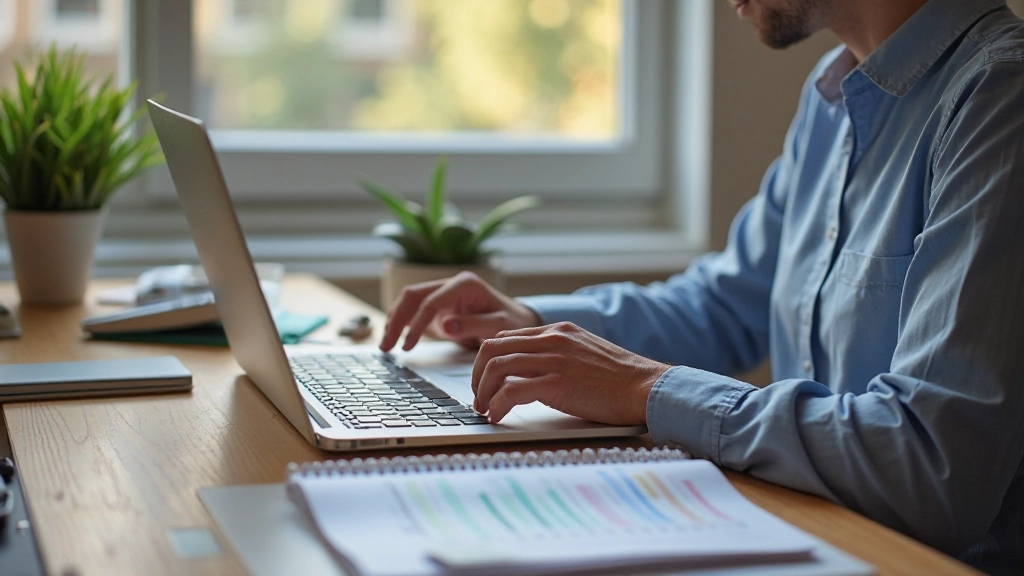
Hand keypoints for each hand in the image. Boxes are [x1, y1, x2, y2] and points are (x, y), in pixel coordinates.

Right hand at [380, 272, 541, 351]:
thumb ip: (474, 324)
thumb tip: (445, 326)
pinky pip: (414, 310)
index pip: (431, 301)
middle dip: (396, 320)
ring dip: (394, 321)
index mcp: (465, 284)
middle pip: (413, 295)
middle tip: (386, 346)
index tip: (408, 345)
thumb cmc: (513, 322)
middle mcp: (451, 284)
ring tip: (385, 346)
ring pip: (409, 301)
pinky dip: (402, 323)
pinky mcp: (439, 305)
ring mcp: (443, 293)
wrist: (519, 320)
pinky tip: (393, 339)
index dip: (417, 323)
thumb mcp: (500, 325)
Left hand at [471, 322, 670, 424]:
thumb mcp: (584, 354)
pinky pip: (511, 390)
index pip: (506, 336)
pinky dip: (497, 405)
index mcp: (557, 330)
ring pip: (496, 366)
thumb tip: (530, 373)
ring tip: (484, 409)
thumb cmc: (620, 378)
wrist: (645, 386)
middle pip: (492, 348)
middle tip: (478, 396)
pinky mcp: (557, 383)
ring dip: (482, 391)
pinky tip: (497, 416)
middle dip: (477, 374)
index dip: (488, 360)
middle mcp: (551, 339)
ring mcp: (554, 359)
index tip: (484, 381)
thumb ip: (557, 355)